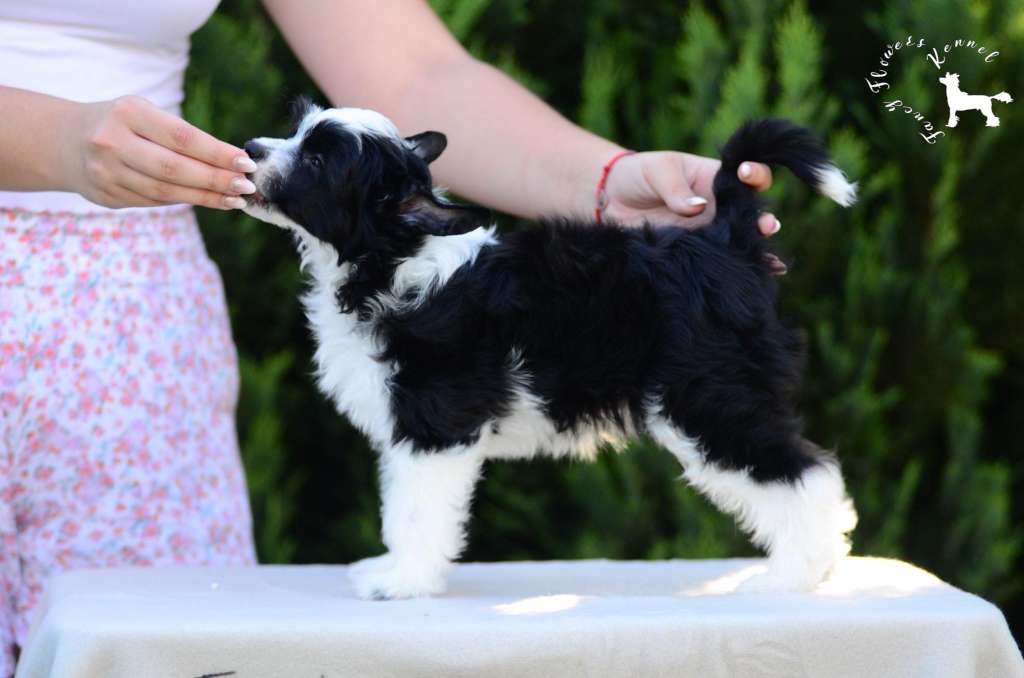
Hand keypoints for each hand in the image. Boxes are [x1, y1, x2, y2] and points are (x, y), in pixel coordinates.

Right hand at [60, 96, 257, 209]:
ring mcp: (106, 172)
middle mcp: (112, 142)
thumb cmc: (122, 123)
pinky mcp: (106, 196)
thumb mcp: (144, 113)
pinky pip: (154, 202)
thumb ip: (181, 135)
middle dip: (216, 180)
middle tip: (247, 186)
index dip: (217, 153)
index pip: (182, 137)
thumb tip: (233, 163)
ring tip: (236, 199)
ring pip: (165, 191)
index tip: (247, 163)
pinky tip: (209, 200)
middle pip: (174, 169)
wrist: (64, 141)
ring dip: (206, 197)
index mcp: (127, 113)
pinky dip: (184, 200)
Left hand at [601, 151, 786, 272]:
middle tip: (767, 226)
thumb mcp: (658, 172)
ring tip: (769, 259)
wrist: (613, 202)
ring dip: (755, 249)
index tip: (745, 174)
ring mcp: (709, 231)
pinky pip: (720, 260)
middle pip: (750, 214)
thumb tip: (698, 208)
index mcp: (715, 178)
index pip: (746, 175)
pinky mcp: (696, 251)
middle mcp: (718, 207)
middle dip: (762, 221)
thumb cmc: (640, 176)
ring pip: (740, 241)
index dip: (753, 174)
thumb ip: (676, 189)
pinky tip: (760, 277)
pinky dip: (739, 268)